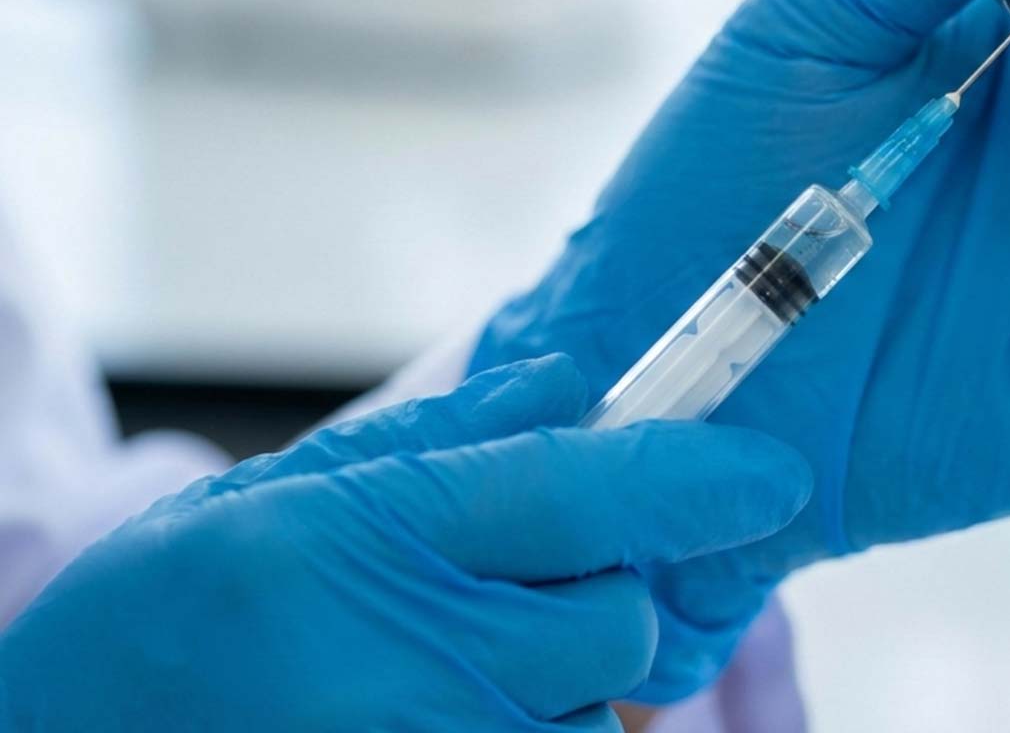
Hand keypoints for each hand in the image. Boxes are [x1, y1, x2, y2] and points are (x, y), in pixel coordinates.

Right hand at [0, 356, 809, 731]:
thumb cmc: (168, 613)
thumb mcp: (284, 490)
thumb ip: (448, 434)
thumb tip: (578, 382)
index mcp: (376, 538)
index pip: (591, 492)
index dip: (701, 476)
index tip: (770, 473)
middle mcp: (416, 662)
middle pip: (619, 619)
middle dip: (598, 592)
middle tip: (514, 585)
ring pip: (597, 713)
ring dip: (560, 684)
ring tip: (442, 668)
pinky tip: (440, 715)